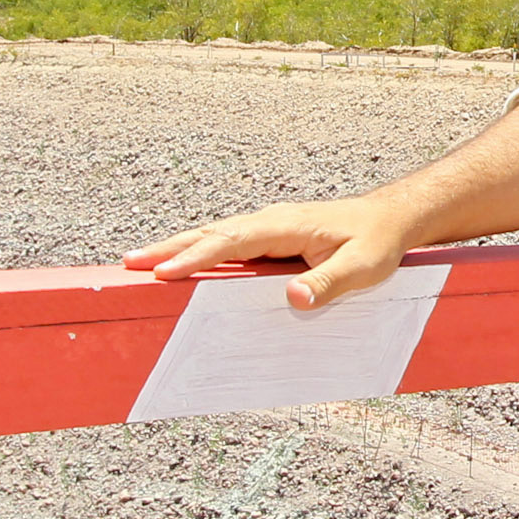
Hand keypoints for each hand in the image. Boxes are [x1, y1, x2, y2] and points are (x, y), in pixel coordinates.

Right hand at [122, 198, 421, 310]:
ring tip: (138, 263)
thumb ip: (328, 283)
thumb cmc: (377, 244)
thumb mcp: (363, 268)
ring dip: (176, 247)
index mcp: (284, 226)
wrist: (390, 219)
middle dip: (168, 249)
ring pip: (213, 236)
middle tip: (128, 263)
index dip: (196, 257)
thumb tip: (292, 300)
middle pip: (210, 234)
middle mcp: (269, 222)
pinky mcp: (268, 236)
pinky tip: (180, 263)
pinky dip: (197, 250)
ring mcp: (266, 227)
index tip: (164, 271)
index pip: (232, 242)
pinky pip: (225, 243)